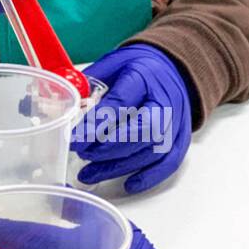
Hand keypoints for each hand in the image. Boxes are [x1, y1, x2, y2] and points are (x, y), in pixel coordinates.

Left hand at [72, 43, 192, 193]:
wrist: (173, 68)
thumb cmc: (139, 67)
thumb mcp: (112, 63)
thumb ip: (90, 84)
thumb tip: (67, 103)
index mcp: (144, 76)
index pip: (120, 103)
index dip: (96, 124)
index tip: (75, 139)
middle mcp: (165, 101)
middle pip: (141, 130)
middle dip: (107, 147)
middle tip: (82, 153)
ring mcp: (177, 122)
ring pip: (151, 151)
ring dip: (118, 166)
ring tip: (89, 173)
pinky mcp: (181, 138)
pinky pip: (169, 163)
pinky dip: (149, 177)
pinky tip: (127, 184)